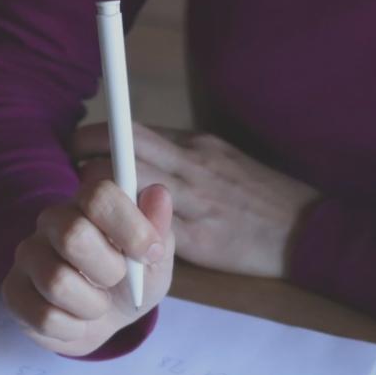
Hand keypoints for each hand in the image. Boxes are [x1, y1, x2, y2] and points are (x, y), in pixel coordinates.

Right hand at [2, 178, 174, 356]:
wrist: (106, 320)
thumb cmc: (131, 280)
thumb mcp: (156, 258)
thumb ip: (158, 227)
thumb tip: (158, 194)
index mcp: (88, 203)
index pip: (98, 195)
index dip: (130, 226)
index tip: (151, 253)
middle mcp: (51, 221)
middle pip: (72, 236)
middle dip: (110, 270)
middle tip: (117, 281)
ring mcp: (27, 255)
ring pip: (57, 282)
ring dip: (93, 306)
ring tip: (98, 305)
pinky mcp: (13, 292)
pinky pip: (44, 316)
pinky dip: (73, 328)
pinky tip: (77, 321)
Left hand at [73, 123, 318, 277]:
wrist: (309, 231)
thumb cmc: (263, 200)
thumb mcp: (225, 163)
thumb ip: (185, 157)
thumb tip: (142, 156)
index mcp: (197, 145)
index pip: (133, 130)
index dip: (97, 137)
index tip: (78, 147)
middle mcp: (193, 165)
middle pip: (123, 146)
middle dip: (85, 156)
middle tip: (66, 174)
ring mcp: (196, 200)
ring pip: (129, 184)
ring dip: (97, 195)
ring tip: (82, 210)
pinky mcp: (200, 237)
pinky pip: (148, 230)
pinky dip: (122, 233)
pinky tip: (109, 243)